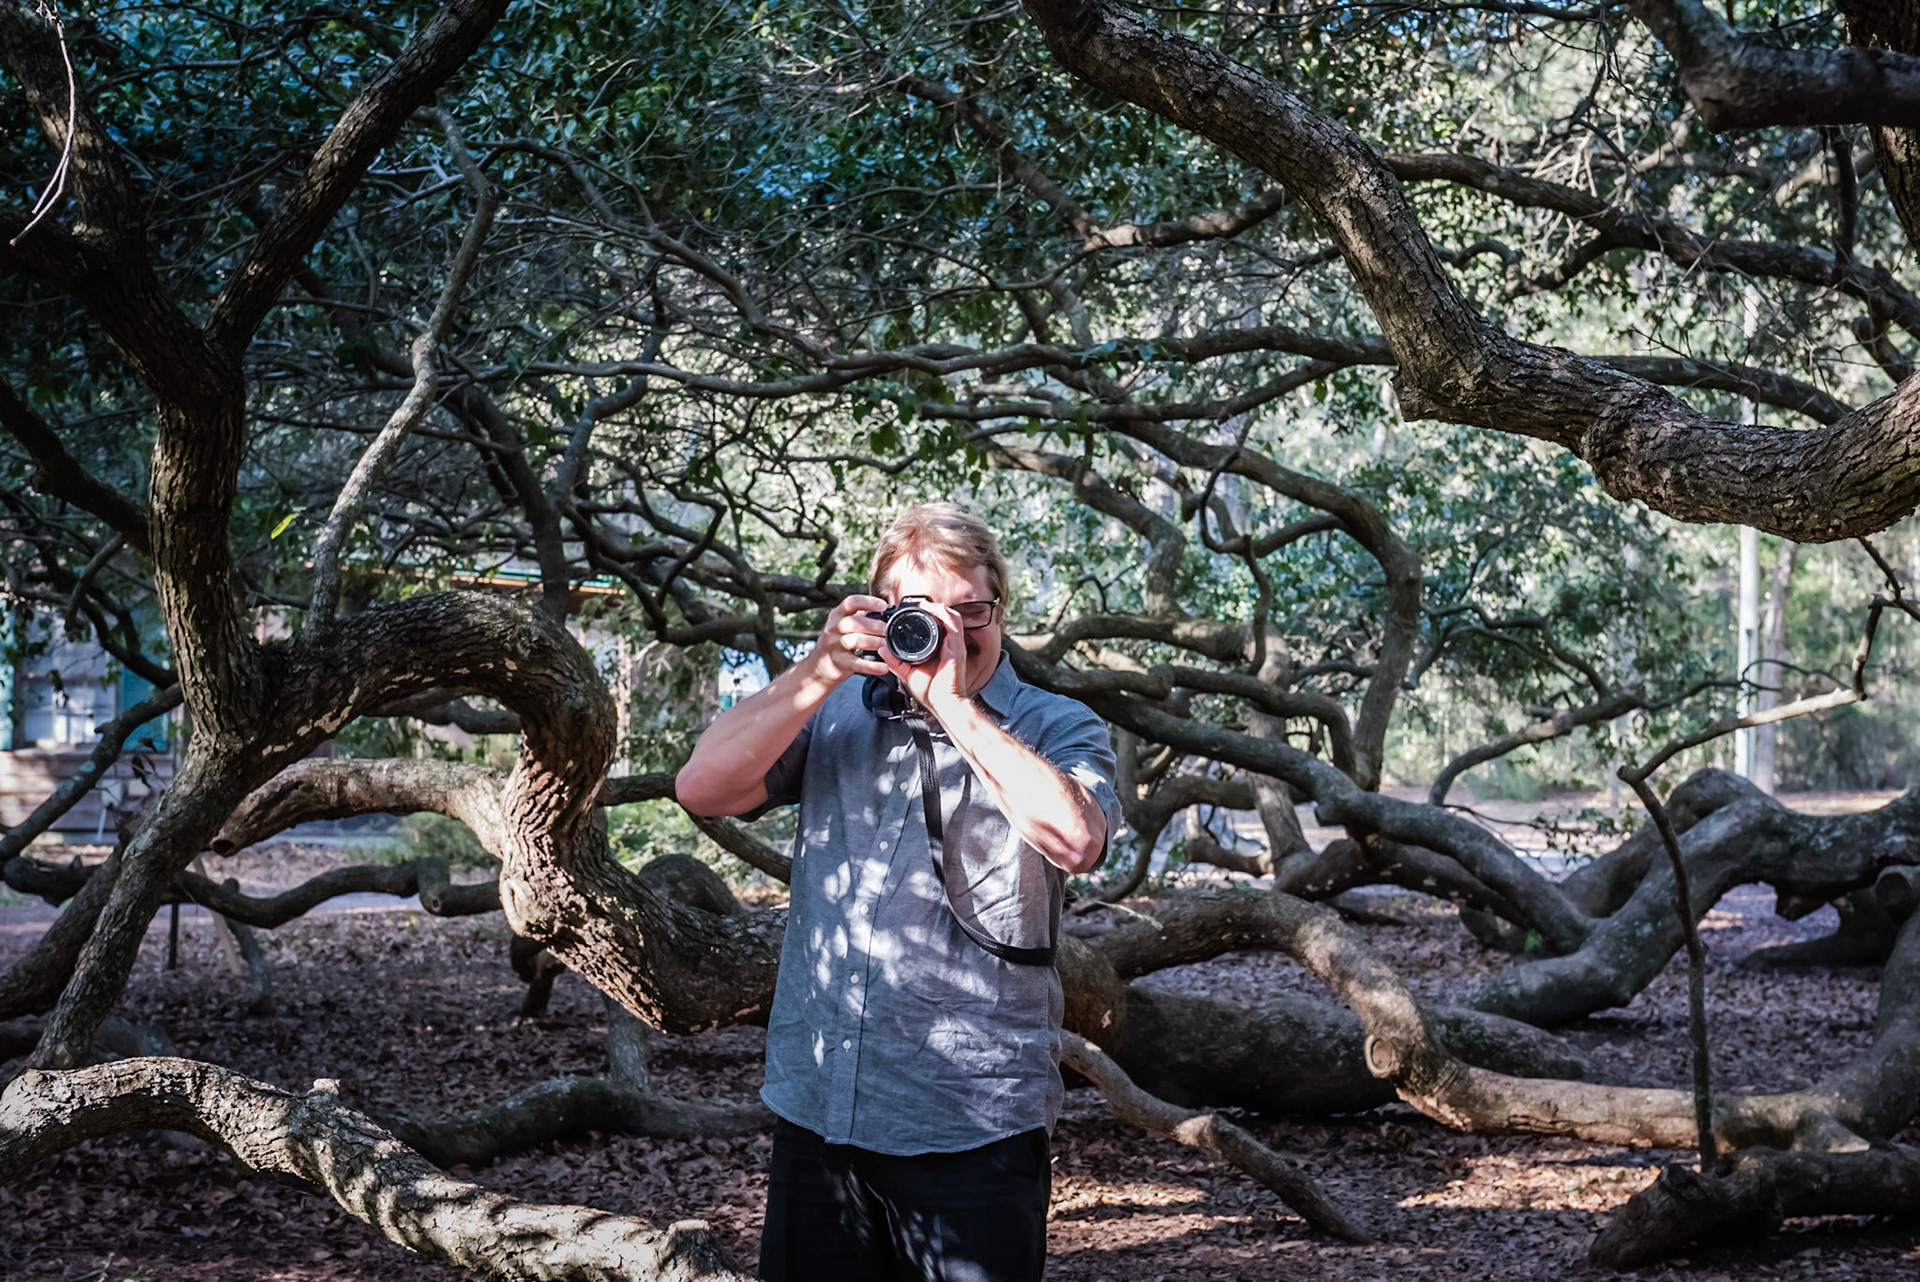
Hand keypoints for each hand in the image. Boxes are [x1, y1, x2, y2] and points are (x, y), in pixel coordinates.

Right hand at [810, 594, 890, 683]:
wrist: (819, 666)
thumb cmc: (837, 642)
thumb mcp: (843, 624)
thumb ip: (860, 616)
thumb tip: (884, 610)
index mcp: (837, 615)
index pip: (851, 602)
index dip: (868, 602)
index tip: (884, 606)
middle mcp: (833, 628)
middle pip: (853, 622)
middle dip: (875, 626)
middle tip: (888, 630)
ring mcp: (834, 646)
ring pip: (855, 641)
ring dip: (874, 642)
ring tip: (887, 646)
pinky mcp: (839, 663)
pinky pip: (857, 664)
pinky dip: (872, 666)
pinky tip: (884, 667)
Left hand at [884, 599, 968, 717]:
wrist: (944, 704)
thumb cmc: (931, 693)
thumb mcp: (908, 674)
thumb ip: (895, 661)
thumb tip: (882, 649)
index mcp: (941, 650)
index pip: (938, 626)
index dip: (929, 616)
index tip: (913, 611)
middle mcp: (950, 645)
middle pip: (946, 617)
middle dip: (933, 608)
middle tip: (919, 604)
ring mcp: (955, 645)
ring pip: (951, 616)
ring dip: (939, 608)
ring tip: (924, 604)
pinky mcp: (957, 648)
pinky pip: (954, 624)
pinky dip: (944, 614)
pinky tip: (932, 610)